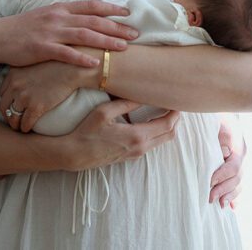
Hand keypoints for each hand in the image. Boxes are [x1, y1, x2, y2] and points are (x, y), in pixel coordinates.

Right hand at [0, 0, 134, 68]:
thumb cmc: (25, 29)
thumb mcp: (48, 16)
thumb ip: (67, 16)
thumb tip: (89, 18)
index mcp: (61, 8)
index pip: (91, 5)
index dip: (112, 8)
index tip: (128, 13)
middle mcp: (58, 17)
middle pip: (93, 21)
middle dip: (116, 27)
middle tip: (135, 34)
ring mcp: (50, 32)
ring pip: (84, 35)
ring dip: (105, 41)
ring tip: (123, 48)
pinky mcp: (41, 48)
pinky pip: (65, 53)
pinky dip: (80, 58)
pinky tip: (94, 64)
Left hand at [0, 61, 91, 131]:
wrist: (71, 69)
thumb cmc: (56, 65)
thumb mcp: (33, 64)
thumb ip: (23, 73)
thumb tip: (21, 83)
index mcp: (13, 74)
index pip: (2, 92)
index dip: (6, 102)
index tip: (11, 107)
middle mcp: (15, 86)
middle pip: (3, 106)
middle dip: (7, 115)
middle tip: (12, 120)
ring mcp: (24, 97)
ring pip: (12, 117)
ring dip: (14, 124)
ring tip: (19, 127)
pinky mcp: (36, 107)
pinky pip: (25, 123)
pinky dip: (25, 128)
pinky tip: (28, 129)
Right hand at [62, 99, 180, 170]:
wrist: (74, 155)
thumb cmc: (86, 132)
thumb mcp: (104, 112)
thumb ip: (125, 103)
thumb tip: (143, 94)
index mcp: (137, 136)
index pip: (167, 124)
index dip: (175, 112)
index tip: (176, 101)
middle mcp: (140, 147)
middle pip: (169, 135)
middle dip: (175, 120)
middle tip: (174, 105)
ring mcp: (136, 154)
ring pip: (162, 141)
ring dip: (167, 127)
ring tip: (164, 111)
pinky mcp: (130, 157)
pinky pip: (152, 145)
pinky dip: (157, 133)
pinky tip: (150, 123)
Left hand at [209, 117, 245, 207]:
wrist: (222, 113)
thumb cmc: (217, 118)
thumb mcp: (217, 124)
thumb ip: (219, 140)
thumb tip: (223, 154)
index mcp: (239, 146)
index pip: (234, 167)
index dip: (222, 176)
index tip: (210, 182)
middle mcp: (242, 155)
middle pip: (237, 178)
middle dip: (224, 189)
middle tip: (209, 197)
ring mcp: (241, 161)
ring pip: (239, 182)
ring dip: (230, 194)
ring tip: (220, 204)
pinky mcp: (236, 165)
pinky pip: (238, 182)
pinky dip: (235, 195)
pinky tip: (233, 206)